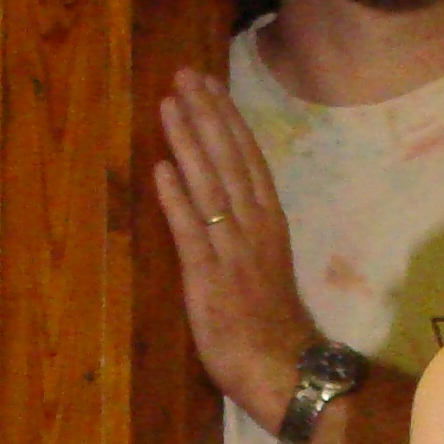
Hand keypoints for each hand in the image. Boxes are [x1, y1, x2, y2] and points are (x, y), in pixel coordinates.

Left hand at [154, 69, 313, 430]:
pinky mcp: (210, 278)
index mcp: (268, 220)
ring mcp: (232, 251)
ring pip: (209, 186)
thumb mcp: (263, 262)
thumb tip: (224, 193)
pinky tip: (162, 168)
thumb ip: (246, 226)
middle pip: (228, 160)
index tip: (209, 83)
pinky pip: (192, 233)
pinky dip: (177, 199)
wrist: (282, 368)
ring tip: (169, 105)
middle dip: (206, 114)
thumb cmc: (269, 321)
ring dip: (188, 143)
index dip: (226, 118)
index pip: (247, 157)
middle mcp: (254, 226)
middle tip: (185, 75)